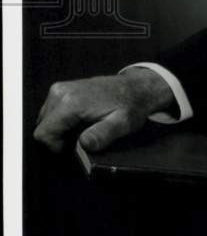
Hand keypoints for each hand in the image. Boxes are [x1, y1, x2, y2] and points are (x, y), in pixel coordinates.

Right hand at [33, 68, 174, 153]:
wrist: (135, 88)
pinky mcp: (62, 89)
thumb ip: (102, 135)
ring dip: (59, 130)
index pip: (43, 133)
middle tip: (80, 138)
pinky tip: (79, 121)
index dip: (55, 147)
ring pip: (45, 120)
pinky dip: (61, 121)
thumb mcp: (122, 124)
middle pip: (42, 127)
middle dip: (57, 138)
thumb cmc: (130, 106)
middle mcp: (61, 92)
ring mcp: (60, 89)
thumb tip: (83, 144)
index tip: (73, 147)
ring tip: (82, 129)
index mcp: (71, 102)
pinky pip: (51, 112)